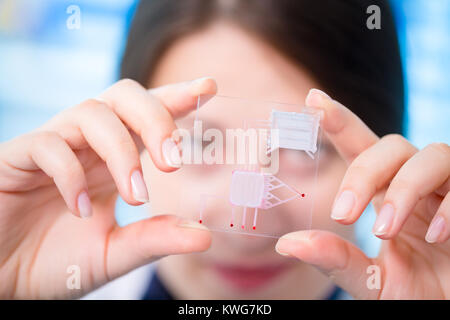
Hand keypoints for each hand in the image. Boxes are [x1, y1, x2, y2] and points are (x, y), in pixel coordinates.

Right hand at [0, 77, 215, 298]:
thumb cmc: (55, 262)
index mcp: (113, 160)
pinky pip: (47, 145)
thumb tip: (205, 235)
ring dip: (120, 152)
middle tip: (173, 163)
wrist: (3, 280)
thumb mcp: (113, 254)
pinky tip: (79, 208)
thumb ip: (154, 241)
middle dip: (156, 118)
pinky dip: (70, 174)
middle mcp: (86, 145)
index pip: (148, 116)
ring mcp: (52, 147)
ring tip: (135, 195)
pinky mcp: (16, 158)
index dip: (176, 98)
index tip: (208, 89)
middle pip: (124, 95)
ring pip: (91, 112)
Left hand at [275, 89, 449, 298]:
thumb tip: (286, 244)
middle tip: (343, 214)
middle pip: (392, 145)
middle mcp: (416, 184)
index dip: (339, 121)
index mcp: (386, 194)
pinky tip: (437, 237)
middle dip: (364, 173)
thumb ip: (336, 260)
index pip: (360, 148)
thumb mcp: (371, 282)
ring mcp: (449, 190)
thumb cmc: (418, 293)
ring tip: (385, 232)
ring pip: (432, 154)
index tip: (312, 99)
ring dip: (404, 189)